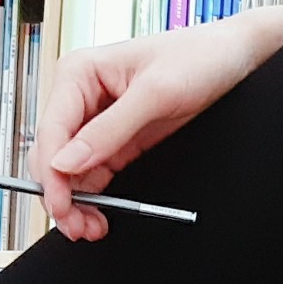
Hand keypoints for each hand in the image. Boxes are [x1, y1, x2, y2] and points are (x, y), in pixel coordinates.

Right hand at [32, 23, 257, 240]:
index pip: (50, 131)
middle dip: (61, 193)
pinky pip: (95, 172)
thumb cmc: (197, 56)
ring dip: (76, 201)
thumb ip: (110, 129)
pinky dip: (94, 196)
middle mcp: (82, 97)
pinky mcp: (119, 138)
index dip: (50, 173)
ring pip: (70, 170)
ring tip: (90, 227)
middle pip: (53, 155)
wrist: (232, 56)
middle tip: (77, 225)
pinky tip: (100, 213)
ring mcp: (99, 120)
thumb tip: (67, 161)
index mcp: (79, 73)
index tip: (61, 204)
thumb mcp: (155, 93)